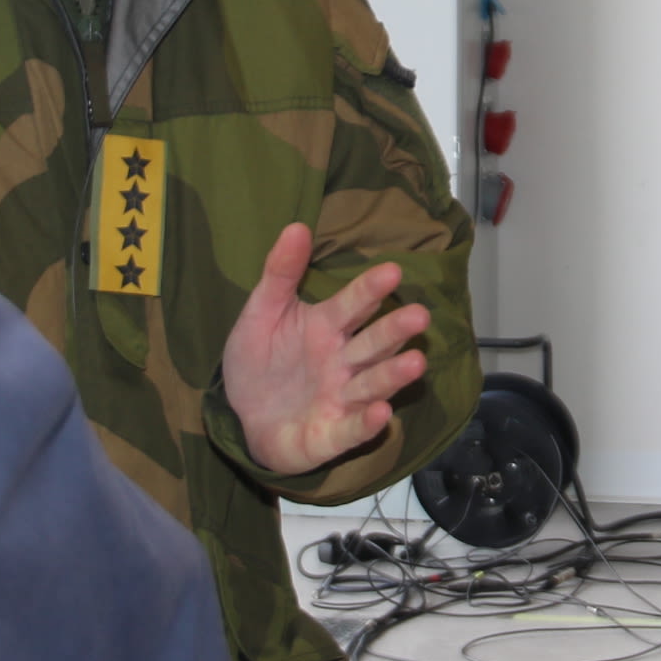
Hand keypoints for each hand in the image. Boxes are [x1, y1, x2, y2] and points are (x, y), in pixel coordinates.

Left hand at [219, 224, 432, 476]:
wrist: (241, 416)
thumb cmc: (259, 361)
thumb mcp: (260, 313)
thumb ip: (279, 273)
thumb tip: (295, 225)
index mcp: (327, 327)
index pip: (352, 305)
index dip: (370, 289)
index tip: (392, 270)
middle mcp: (342, 362)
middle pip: (373, 344)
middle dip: (395, 331)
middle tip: (419, 315)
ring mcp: (340, 399)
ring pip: (372, 384)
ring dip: (393, 375)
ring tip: (415, 362)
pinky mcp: (331, 435)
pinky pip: (351, 429)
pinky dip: (366, 422)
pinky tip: (381, 412)